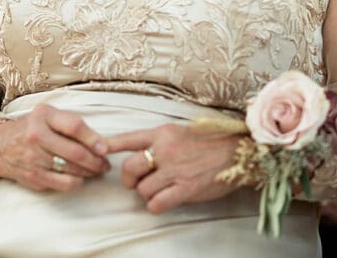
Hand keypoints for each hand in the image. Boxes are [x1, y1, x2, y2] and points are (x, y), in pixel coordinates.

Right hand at [0, 103, 109, 192]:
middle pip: (75, 152)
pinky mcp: (33, 176)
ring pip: (71, 170)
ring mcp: (34, 158)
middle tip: (105, 164)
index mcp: (42, 116)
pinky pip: (63, 184)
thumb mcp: (47, 115)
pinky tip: (81, 178)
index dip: (93, 138)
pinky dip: (77, 183)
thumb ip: (70, 123)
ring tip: (97, 171)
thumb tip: (100, 143)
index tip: (105, 148)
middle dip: (96, 161)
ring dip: (90, 173)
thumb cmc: (31, 128)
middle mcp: (36, 136)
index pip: (74, 126)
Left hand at [105, 124, 241, 213]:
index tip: (97, 149)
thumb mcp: (180, 131)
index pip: (128, 138)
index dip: (109, 144)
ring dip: (145, 192)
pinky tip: (163, 200)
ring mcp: (175, 170)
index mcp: (162, 133)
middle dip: (128, 178)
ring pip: (141, 188)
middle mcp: (165, 150)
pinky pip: (157, 203)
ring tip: (157, 189)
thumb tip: (139, 152)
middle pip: (129, 167)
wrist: (238, 152)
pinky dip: (155, 205)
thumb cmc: (209, 142)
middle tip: (136, 180)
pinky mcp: (185, 189)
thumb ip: (159, 140)